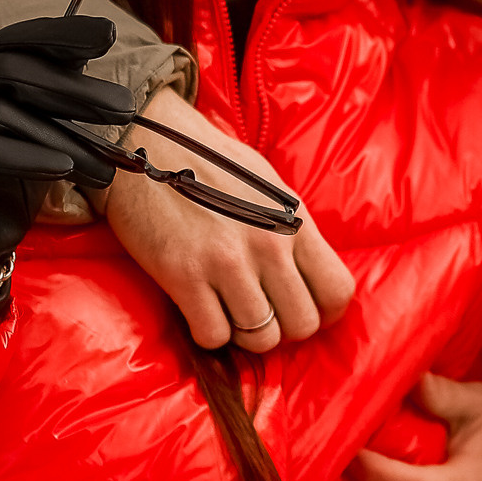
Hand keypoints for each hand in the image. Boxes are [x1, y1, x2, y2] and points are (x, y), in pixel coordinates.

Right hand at [0, 16, 139, 321]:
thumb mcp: (45, 140)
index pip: (19, 41)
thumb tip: (113, 85)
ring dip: (58, 135)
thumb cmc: (8, 186)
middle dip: (73, 88)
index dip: (61, 34)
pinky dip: (21, 157)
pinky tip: (61, 169)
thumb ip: (63, 107)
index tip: (108, 34)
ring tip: (101, 161)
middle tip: (124, 107)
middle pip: (13, 71)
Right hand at [102, 86, 354, 351]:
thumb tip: (304, 273)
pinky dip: (207, 333)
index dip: (324, 312)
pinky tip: (198, 309)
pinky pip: (213, 336)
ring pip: (261, 337)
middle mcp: (269, 243)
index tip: (304, 311)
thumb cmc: (206, 160)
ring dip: (244, 333)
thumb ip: (290, 228)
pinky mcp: (185, 276)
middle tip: (259, 314)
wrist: (143, 142)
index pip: (337, 290)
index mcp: (294, 220)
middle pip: (302, 324)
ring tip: (227, 311)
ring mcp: (228, 262)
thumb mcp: (267, 185)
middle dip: (282, 328)